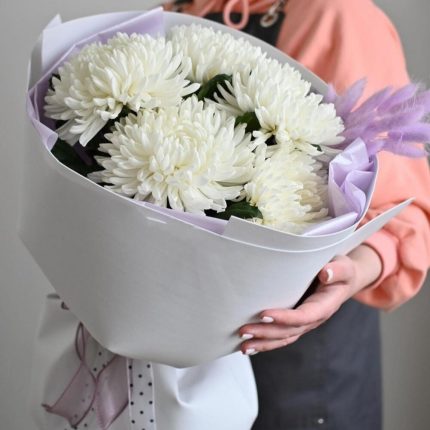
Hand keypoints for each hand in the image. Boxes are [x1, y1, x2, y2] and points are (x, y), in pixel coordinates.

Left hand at [238, 245, 381, 354]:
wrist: (343, 279)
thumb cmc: (341, 271)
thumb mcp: (344, 266)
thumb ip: (338, 270)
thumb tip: (326, 273)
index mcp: (325, 306)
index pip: (303, 316)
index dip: (284, 318)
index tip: (263, 315)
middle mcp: (314, 319)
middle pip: (288, 331)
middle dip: (265, 333)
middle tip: (243, 331)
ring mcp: (304, 323)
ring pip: (283, 338)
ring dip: (262, 342)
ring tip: (242, 344)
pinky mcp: (296, 322)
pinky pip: (281, 336)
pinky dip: (265, 342)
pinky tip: (249, 346)